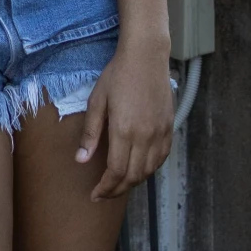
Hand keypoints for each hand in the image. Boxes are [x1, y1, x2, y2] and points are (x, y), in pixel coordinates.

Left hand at [76, 39, 174, 199]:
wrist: (146, 56)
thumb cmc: (118, 75)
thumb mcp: (97, 100)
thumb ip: (90, 133)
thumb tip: (81, 160)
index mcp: (124, 130)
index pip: (116, 172)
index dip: (105, 188)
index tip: (95, 194)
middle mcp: (145, 136)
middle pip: (133, 176)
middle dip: (117, 190)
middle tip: (104, 194)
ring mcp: (160, 132)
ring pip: (149, 170)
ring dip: (133, 182)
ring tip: (119, 184)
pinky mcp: (169, 127)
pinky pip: (162, 158)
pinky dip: (150, 169)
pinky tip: (139, 169)